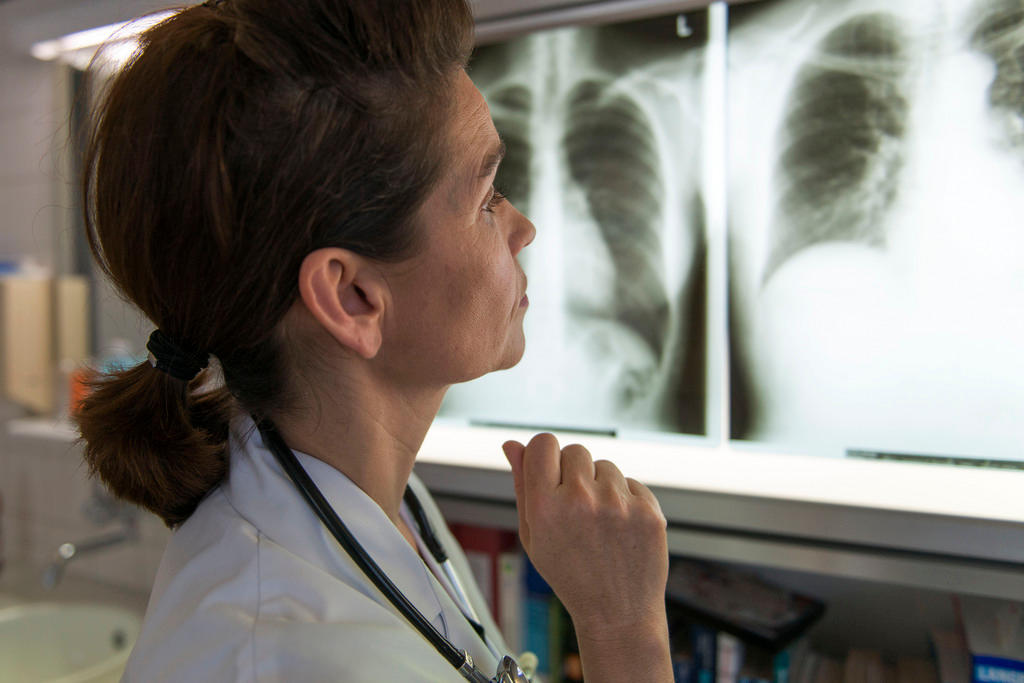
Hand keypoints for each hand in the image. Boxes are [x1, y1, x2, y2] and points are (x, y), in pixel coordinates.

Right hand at [502, 433, 669, 643]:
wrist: (618, 612)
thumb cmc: (570, 575)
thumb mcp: (533, 536)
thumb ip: (522, 485)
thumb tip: (513, 445)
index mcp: (546, 506)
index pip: (543, 443)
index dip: (544, 453)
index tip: (549, 468)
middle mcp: (581, 500)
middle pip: (575, 450)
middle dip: (573, 472)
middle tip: (576, 509)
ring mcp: (618, 504)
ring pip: (605, 465)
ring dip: (601, 486)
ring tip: (599, 523)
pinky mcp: (648, 510)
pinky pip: (631, 482)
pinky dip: (626, 500)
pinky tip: (620, 529)